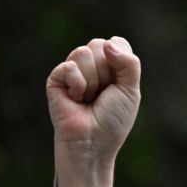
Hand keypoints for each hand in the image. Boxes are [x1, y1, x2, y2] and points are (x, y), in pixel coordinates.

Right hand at [46, 36, 140, 161]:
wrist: (93, 144)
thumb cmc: (112, 122)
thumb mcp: (131, 91)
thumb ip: (129, 62)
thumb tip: (106, 43)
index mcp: (111, 66)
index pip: (116, 42)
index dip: (120, 62)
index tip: (118, 86)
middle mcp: (91, 66)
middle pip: (99, 45)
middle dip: (105, 73)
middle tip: (101, 96)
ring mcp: (72, 72)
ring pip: (83, 52)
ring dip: (92, 82)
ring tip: (88, 100)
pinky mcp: (55, 80)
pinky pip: (69, 67)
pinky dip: (77, 85)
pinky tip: (75, 100)